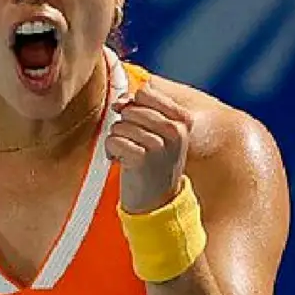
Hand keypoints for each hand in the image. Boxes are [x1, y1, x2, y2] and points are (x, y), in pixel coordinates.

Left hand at [106, 83, 193, 213]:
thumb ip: (141, 110)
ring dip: (117, 141)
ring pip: (119, 125)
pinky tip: (122, 162)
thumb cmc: (154, 163)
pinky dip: (111, 151)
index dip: (131, 104)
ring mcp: (159, 145)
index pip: (146, 93)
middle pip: (130, 109)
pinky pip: (113, 140)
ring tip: (129, 155)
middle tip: (133, 144)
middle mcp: (174, 131)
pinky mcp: (142, 158)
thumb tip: (119, 102)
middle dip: (124, 126)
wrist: (158, 201)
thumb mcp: (158, 133)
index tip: (131, 119)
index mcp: (182, 120)